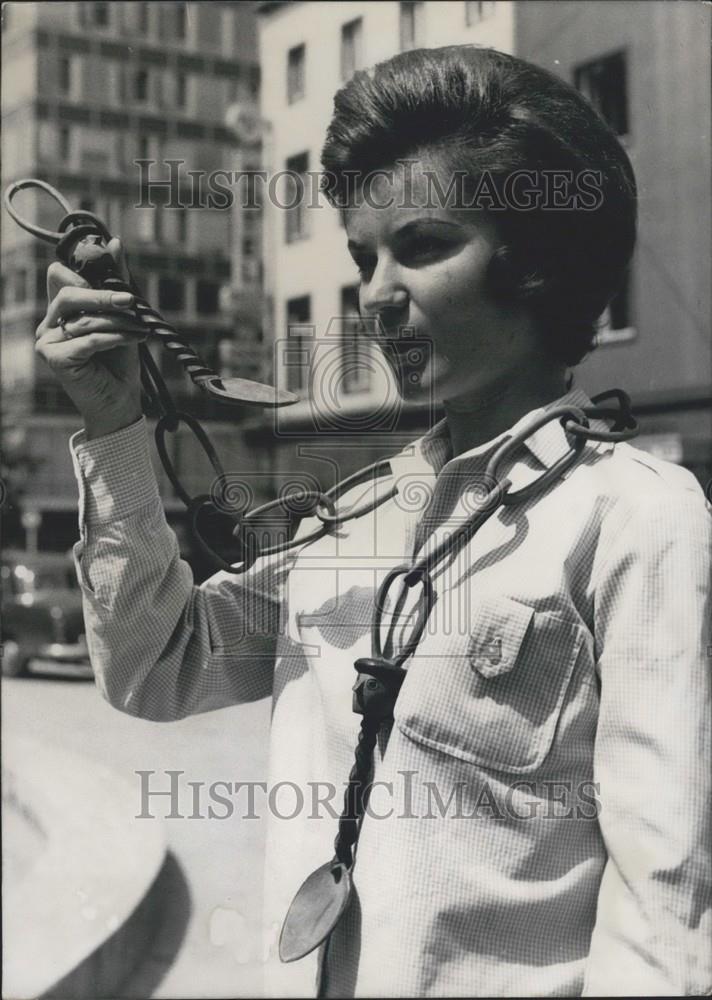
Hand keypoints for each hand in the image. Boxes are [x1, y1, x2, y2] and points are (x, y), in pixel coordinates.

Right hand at [35, 238, 147, 439]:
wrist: (120, 402)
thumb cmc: (120, 361)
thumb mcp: (123, 317)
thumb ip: (118, 282)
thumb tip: (115, 242)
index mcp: (60, 309)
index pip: (61, 274)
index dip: (86, 272)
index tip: (118, 282)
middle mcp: (49, 323)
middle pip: (68, 293)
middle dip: (103, 295)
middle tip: (132, 301)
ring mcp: (47, 341)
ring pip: (83, 319)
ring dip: (118, 322)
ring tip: (141, 329)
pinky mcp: (54, 358)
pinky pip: (87, 339)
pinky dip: (114, 338)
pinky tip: (134, 339)